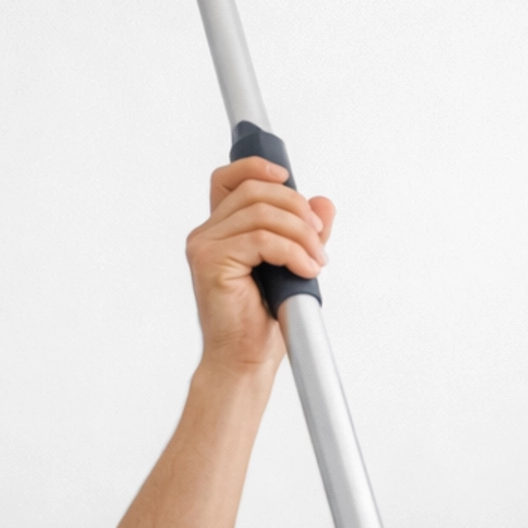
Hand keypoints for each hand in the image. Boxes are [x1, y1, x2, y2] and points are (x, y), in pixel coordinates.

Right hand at [185, 157, 333, 378]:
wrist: (245, 361)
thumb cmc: (262, 320)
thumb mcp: (293, 264)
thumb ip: (305, 231)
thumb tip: (323, 202)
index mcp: (221, 230)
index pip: (228, 178)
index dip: (256, 166)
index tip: (287, 176)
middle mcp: (206, 233)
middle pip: (255, 191)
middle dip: (297, 208)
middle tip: (319, 238)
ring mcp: (204, 246)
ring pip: (262, 213)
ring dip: (301, 234)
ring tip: (316, 261)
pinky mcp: (210, 261)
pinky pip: (261, 238)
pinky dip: (293, 252)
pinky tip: (305, 270)